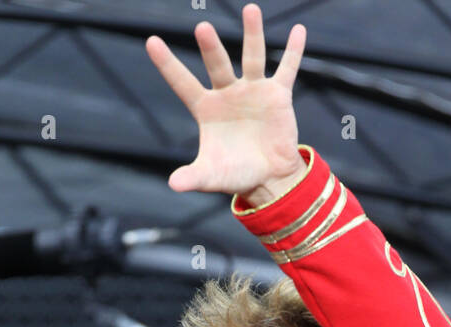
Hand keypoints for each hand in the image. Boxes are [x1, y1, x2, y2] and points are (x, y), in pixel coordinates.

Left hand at [145, 4, 307, 200]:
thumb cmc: (236, 174)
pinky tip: (299, 30)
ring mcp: (253, 90)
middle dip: (210, 48)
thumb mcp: (211, 177)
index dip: (168, 64)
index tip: (151, 42)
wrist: (269, 178)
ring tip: (251, 10)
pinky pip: (287, 69)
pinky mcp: (278, 95)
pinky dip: (294, 51)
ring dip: (252, 35)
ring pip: (252, 57)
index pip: (183, 83)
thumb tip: (173, 185)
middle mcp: (227, 93)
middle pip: (217, 65)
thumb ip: (192, 178)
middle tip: (202, 29)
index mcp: (206, 108)